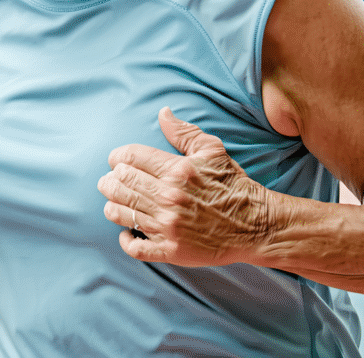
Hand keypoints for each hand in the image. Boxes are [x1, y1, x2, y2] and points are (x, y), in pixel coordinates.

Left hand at [98, 107, 278, 266]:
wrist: (254, 224)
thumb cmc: (233, 185)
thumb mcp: (212, 150)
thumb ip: (184, 132)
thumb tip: (162, 113)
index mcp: (176, 170)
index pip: (130, 158)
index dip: (117, 157)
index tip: (117, 161)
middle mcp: (168, 197)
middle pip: (120, 184)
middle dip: (109, 180)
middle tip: (109, 181)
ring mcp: (168, 226)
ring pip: (122, 213)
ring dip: (111, 206)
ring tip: (112, 203)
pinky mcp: (171, 250)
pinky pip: (135, 247)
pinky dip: (125, 239)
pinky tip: (126, 232)